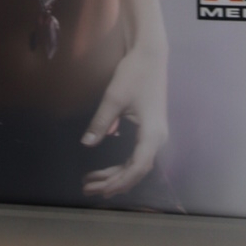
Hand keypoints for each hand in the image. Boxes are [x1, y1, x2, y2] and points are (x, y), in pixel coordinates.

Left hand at [80, 44, 168, 198]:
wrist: (150, 55)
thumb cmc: (134, 73)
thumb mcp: (114, 97)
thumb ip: (101, 122)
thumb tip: (86, 143)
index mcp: (153, 134)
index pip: (137, 167)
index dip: (119, 181)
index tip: (101, 190)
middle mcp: (158, 139)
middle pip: (136, 170)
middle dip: (112, 182)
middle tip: (87, 189)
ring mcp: (155, 135)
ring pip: (136, 164)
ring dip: (116, 175)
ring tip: (92, 183)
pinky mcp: (150, 130)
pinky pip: (137, 155)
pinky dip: (121, 165)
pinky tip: (106, 171)